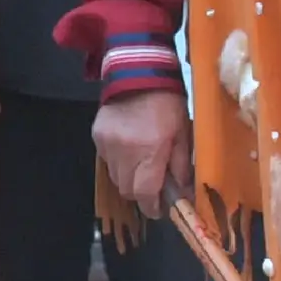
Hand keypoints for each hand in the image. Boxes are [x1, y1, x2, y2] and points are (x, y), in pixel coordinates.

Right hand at [95, 88, 192, 215]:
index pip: (145, 193)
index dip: (152, 207)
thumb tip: (184, 194)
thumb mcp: (183, 133)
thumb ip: (181, 166)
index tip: (160, 209)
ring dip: (128, 178)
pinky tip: (129, 149)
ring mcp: (107, 144)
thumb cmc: (168, 103)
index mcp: (150, 151)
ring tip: (141, 165)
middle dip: (141, 193)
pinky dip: (118, 162)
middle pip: (127, 190)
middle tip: (153, 186)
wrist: (139, 72)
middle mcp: (124, 152)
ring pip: (115, 178)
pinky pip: (106, 161)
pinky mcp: (96, 136)